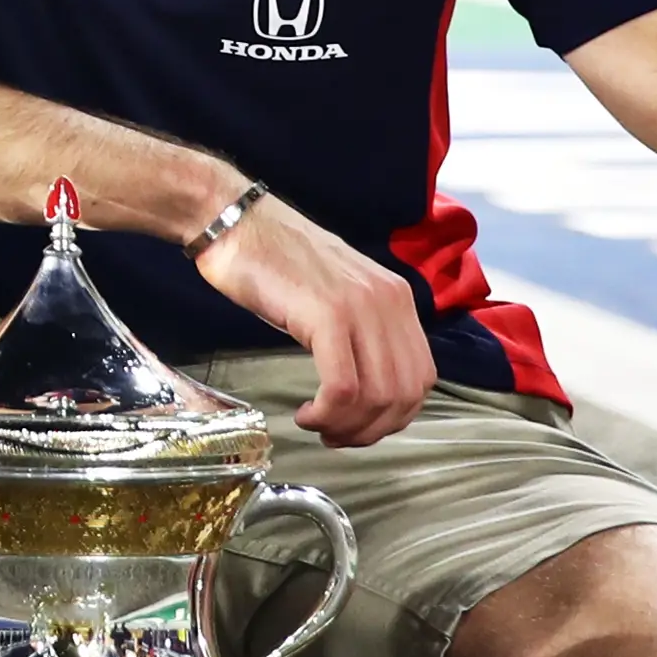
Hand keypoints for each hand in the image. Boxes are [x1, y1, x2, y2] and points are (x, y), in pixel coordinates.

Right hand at [189, 190, 433, 443]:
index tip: (356, 426)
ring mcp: (361, 306)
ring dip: (348, 426)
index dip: (393, 417)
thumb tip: (367, 388)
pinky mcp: (327, 314)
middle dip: (371, 430)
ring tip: (317, 425)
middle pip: (405, 394)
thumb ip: (360, 331)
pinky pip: (344, 386)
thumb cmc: (272, 262)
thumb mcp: (334, 295)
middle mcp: (389, 301)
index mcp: (396, 298)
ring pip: (378, 396)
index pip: (421, 378)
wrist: (235, 220)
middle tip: (334, 436)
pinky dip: (328, 413)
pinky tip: (306, 413)